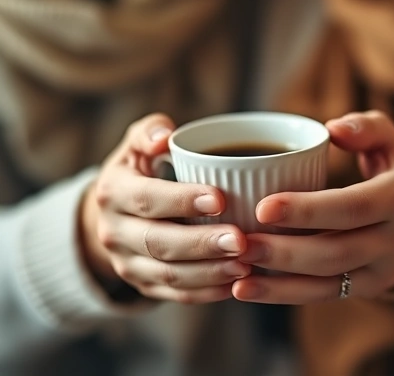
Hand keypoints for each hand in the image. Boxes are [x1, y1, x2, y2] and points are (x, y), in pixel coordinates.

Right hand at [80, 113, 249, 303]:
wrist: (118, 213)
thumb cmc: (141, 172)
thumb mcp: (137, 145)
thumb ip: (150, 132)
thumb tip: (165, 137)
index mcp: (113, 192)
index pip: (146, 198)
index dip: (182, 200)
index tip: (220, 199)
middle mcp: (114, 232)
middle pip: (158, 242)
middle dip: (201, 244)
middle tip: (241, 240)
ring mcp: (127, 263)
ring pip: (168, 275)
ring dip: (208, 273)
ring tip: (245, 265)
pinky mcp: (143, 284)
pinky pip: (174, 295)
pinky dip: (205, 293)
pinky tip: (234, 285)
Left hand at [232, 111, 393, 303]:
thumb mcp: (391, 141)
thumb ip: (366, 128)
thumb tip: (333, 128)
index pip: (353, 206)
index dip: (308, 210)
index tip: (263, 207)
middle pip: (336, 252)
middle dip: (285, 251)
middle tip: (241, 243)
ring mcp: (384, 270)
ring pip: (328, 283)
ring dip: (278, 281)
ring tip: (237, 273)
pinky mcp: (370, 288)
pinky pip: (324, 296)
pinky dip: (285, 295)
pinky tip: (249, 289)